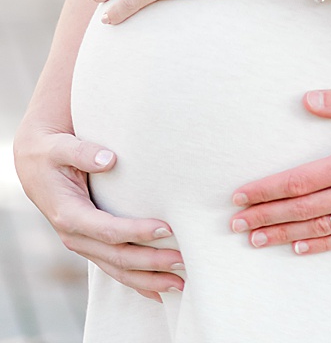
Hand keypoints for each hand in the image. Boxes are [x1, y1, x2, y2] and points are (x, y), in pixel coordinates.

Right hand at [12, 117, 182, 299]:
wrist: (35, 163)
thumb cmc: (52, 153)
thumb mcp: (61, 148)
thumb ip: (83, 152)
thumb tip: (109, 159)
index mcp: (68, 214)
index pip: (107, 229)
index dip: (137, 231)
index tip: (167, 228)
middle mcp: (75, 235)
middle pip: (116, 256)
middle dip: (150, 262)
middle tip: (183, 261)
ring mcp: (83, 243)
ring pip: (116, 269)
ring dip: (148, 278)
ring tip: (180, 282)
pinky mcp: (91, 243)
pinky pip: (113, 267)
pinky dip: (136, 281)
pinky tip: (158, 292)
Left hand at [229, 86, 330, 254]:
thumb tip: (310, 100)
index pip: (304, 179)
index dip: (269, 189)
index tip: (242, 195)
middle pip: (306, 208)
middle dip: (267, 215)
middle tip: (237, 223)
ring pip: (324, 227)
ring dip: (287, 233)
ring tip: (258, 238)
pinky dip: (324, 244)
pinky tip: (302, 247)